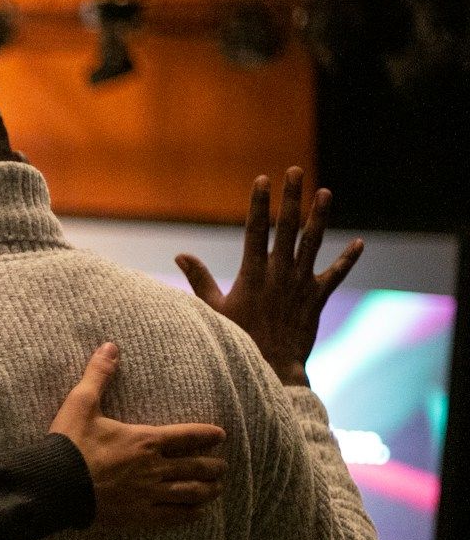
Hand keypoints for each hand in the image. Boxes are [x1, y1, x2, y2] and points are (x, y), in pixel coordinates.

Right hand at [49, 344, 229, 530]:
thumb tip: (110, 345)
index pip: (187, 436)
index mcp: (144, 440)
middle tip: (223, 467)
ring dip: (208, 490)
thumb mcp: (81, 404)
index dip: (207, 435)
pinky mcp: (138, 517)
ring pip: (190, 493)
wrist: (53, 485)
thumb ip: (99, 375)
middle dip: (213, 466)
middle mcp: (154, 468)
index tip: (221, 436)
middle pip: (195, 467)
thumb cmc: (68, 444)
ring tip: (217, 489)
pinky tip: (198, 513)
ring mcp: (148, 495)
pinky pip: (173, 517)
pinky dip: (190, 514)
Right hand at [175, 168, 362, 387]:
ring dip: (320, 216)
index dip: (260, 203)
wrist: (273, 367)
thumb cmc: (239, 338)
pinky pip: (336, 274)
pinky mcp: (317, 298)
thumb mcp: (214, 308)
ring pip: (314, 242)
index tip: (263, 180)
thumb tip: (181, 255)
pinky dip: (348, 259)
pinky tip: (359, 243)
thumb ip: (200, 279)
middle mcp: (280, 272)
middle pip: (288, 227)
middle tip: (296, 172)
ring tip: (325, 192)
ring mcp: (301, 283)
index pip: (256, 229)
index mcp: (254, 272)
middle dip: (292, 197)